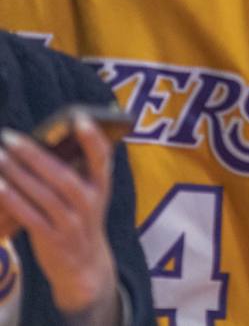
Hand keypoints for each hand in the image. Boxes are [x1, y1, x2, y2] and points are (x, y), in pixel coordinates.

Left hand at [0, 113, 119, 323]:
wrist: (84, 266)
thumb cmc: (81, 221)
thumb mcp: (91, 196)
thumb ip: (78, 172)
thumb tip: (45, 145)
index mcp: (101, 187)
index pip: (102, 158)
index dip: (92, 139)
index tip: (79, 118)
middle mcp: (89, 203)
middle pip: (61, 175)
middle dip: (35, 155)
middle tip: (10, 137)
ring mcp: (71, 222)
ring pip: (42, 194)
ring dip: (17, 174)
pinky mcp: (52, 238)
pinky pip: (29, 216)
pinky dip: (13, 199)